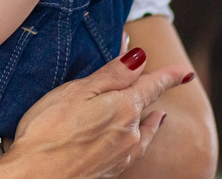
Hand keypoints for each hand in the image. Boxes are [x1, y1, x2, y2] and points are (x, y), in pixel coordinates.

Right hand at [4, 47, 190, 178]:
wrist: (37, 178)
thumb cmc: (48, 131)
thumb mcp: (77, 91)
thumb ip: (111, 74)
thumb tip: (139, 55)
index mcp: (123, 107)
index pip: (152, 85)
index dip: (169, 75)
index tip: (184, 71)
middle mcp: (130, 131)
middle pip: (145, 104)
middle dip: (148, 90)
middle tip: (155, 78)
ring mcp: (123, 153)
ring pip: (141, 127)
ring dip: (146, 116)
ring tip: (156, 112)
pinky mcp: (113, 169)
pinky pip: (136, 146)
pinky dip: (142, 136)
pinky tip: (139, 138)